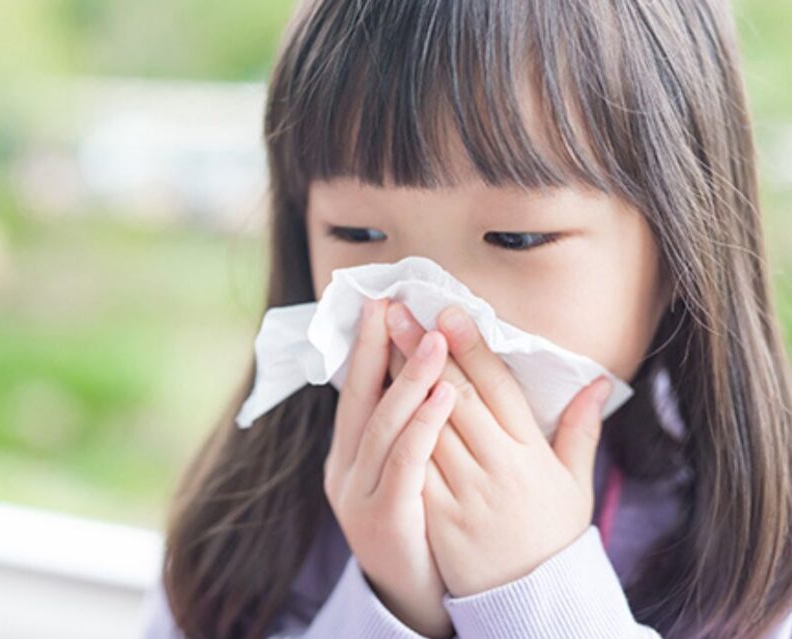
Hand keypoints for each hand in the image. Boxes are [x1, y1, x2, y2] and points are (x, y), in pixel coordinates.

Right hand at [324, 297, 456, 637]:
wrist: (414, 597)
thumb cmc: (419, 527)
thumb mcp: (404, 476)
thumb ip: (408, 430)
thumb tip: (427, 377)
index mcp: (349, 456)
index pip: (356, 392)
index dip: (366, 347)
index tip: (381, 303)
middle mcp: (345, 470)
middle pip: (359, 399)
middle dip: (375, 348)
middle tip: (394, 304)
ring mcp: (359, 495)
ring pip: (382, 426)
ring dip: (408, 379)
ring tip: (433, 340)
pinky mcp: (384, 517)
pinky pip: (405, 462)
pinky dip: (423, 425)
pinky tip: (445, 395)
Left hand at [385, 301, 612, 597]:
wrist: (529, 601)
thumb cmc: (550, 536)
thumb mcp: (574, 484)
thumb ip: (581, 429)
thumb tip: (600, 381)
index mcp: (531, 453)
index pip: (497, 387)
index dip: (471, 346)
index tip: (447, 311)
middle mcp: (498, 467)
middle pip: (455, 395)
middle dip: (425, 349)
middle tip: (398, 311)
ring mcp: (464, 492)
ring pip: (427, 424)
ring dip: (401, 379)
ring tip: (378, 340)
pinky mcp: (436, 514)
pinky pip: (411, 464)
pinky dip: (394, 430)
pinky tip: (374, 398)